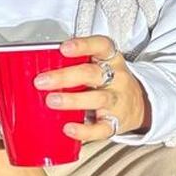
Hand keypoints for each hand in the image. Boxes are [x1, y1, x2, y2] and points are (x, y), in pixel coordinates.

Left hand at [34, 35, 151, 141]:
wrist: (140, 105)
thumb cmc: (110, 82)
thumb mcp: (101, 66)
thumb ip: (77, 64)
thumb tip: (35, 66)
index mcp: (111, 59)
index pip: (102, 46)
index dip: (83, 45)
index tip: (63, 48)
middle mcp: (117, 78)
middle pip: (92, 73)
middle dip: (65, 76)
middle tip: (41, 81)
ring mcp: (117, 101)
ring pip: (97, 98)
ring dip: (73, 100)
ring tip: (51, 101)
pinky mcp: (116, 123)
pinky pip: (101, 128)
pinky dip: (84, 130)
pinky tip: (68, 128)